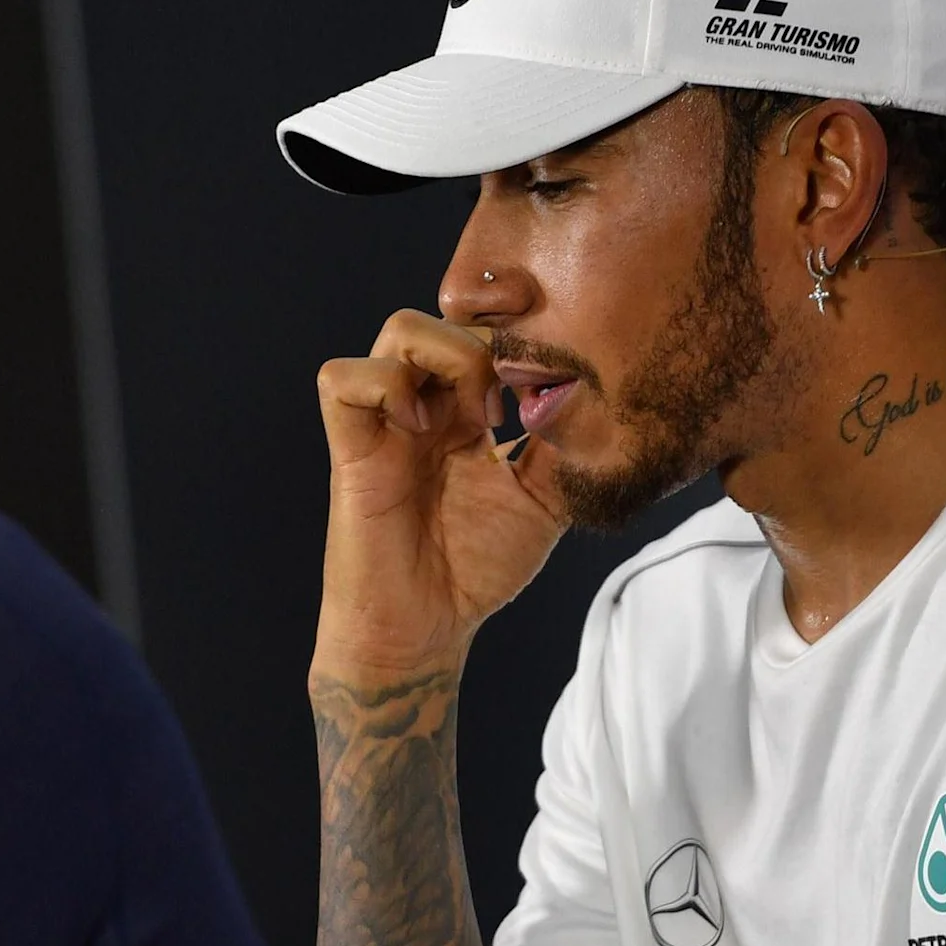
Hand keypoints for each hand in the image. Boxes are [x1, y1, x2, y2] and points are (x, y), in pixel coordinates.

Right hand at [314, 310, 568, 676]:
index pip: (489, 334)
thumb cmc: (477, 568)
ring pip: (400, 329)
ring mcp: (388, 422)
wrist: (425, 628)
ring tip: (473, 413)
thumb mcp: (545, 500)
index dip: (522, 335)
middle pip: (451, 317)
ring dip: (446, 355)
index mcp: (469, 412)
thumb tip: (605, 398)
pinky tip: (422, 429)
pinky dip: (384, 386)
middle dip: (493, 345)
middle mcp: (428, 406)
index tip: (556, 372)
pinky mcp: (352, 449)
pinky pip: (341, 379)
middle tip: (516, 402)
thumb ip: (568, 449)